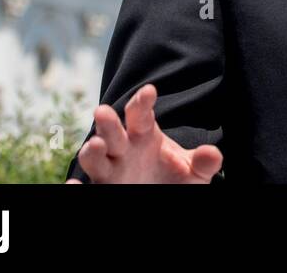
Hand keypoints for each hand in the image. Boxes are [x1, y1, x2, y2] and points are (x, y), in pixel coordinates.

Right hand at [65, 83, 222, 183]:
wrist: (163, 196)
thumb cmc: (176, 179)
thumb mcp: (194, 172)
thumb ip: (203, 163)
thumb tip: (213, 154)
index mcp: (144, 135)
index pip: (141, 114)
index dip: (143, 102)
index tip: (150, 91)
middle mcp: (122, 150)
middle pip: (112, 133)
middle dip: (108, 123)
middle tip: (103, 110)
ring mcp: (109, 171)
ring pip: (95, 159)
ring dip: (92, 151)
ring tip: (95, 145)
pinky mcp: (101, 189)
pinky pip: (87, 190)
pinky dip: (77, 188)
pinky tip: (73, 185)